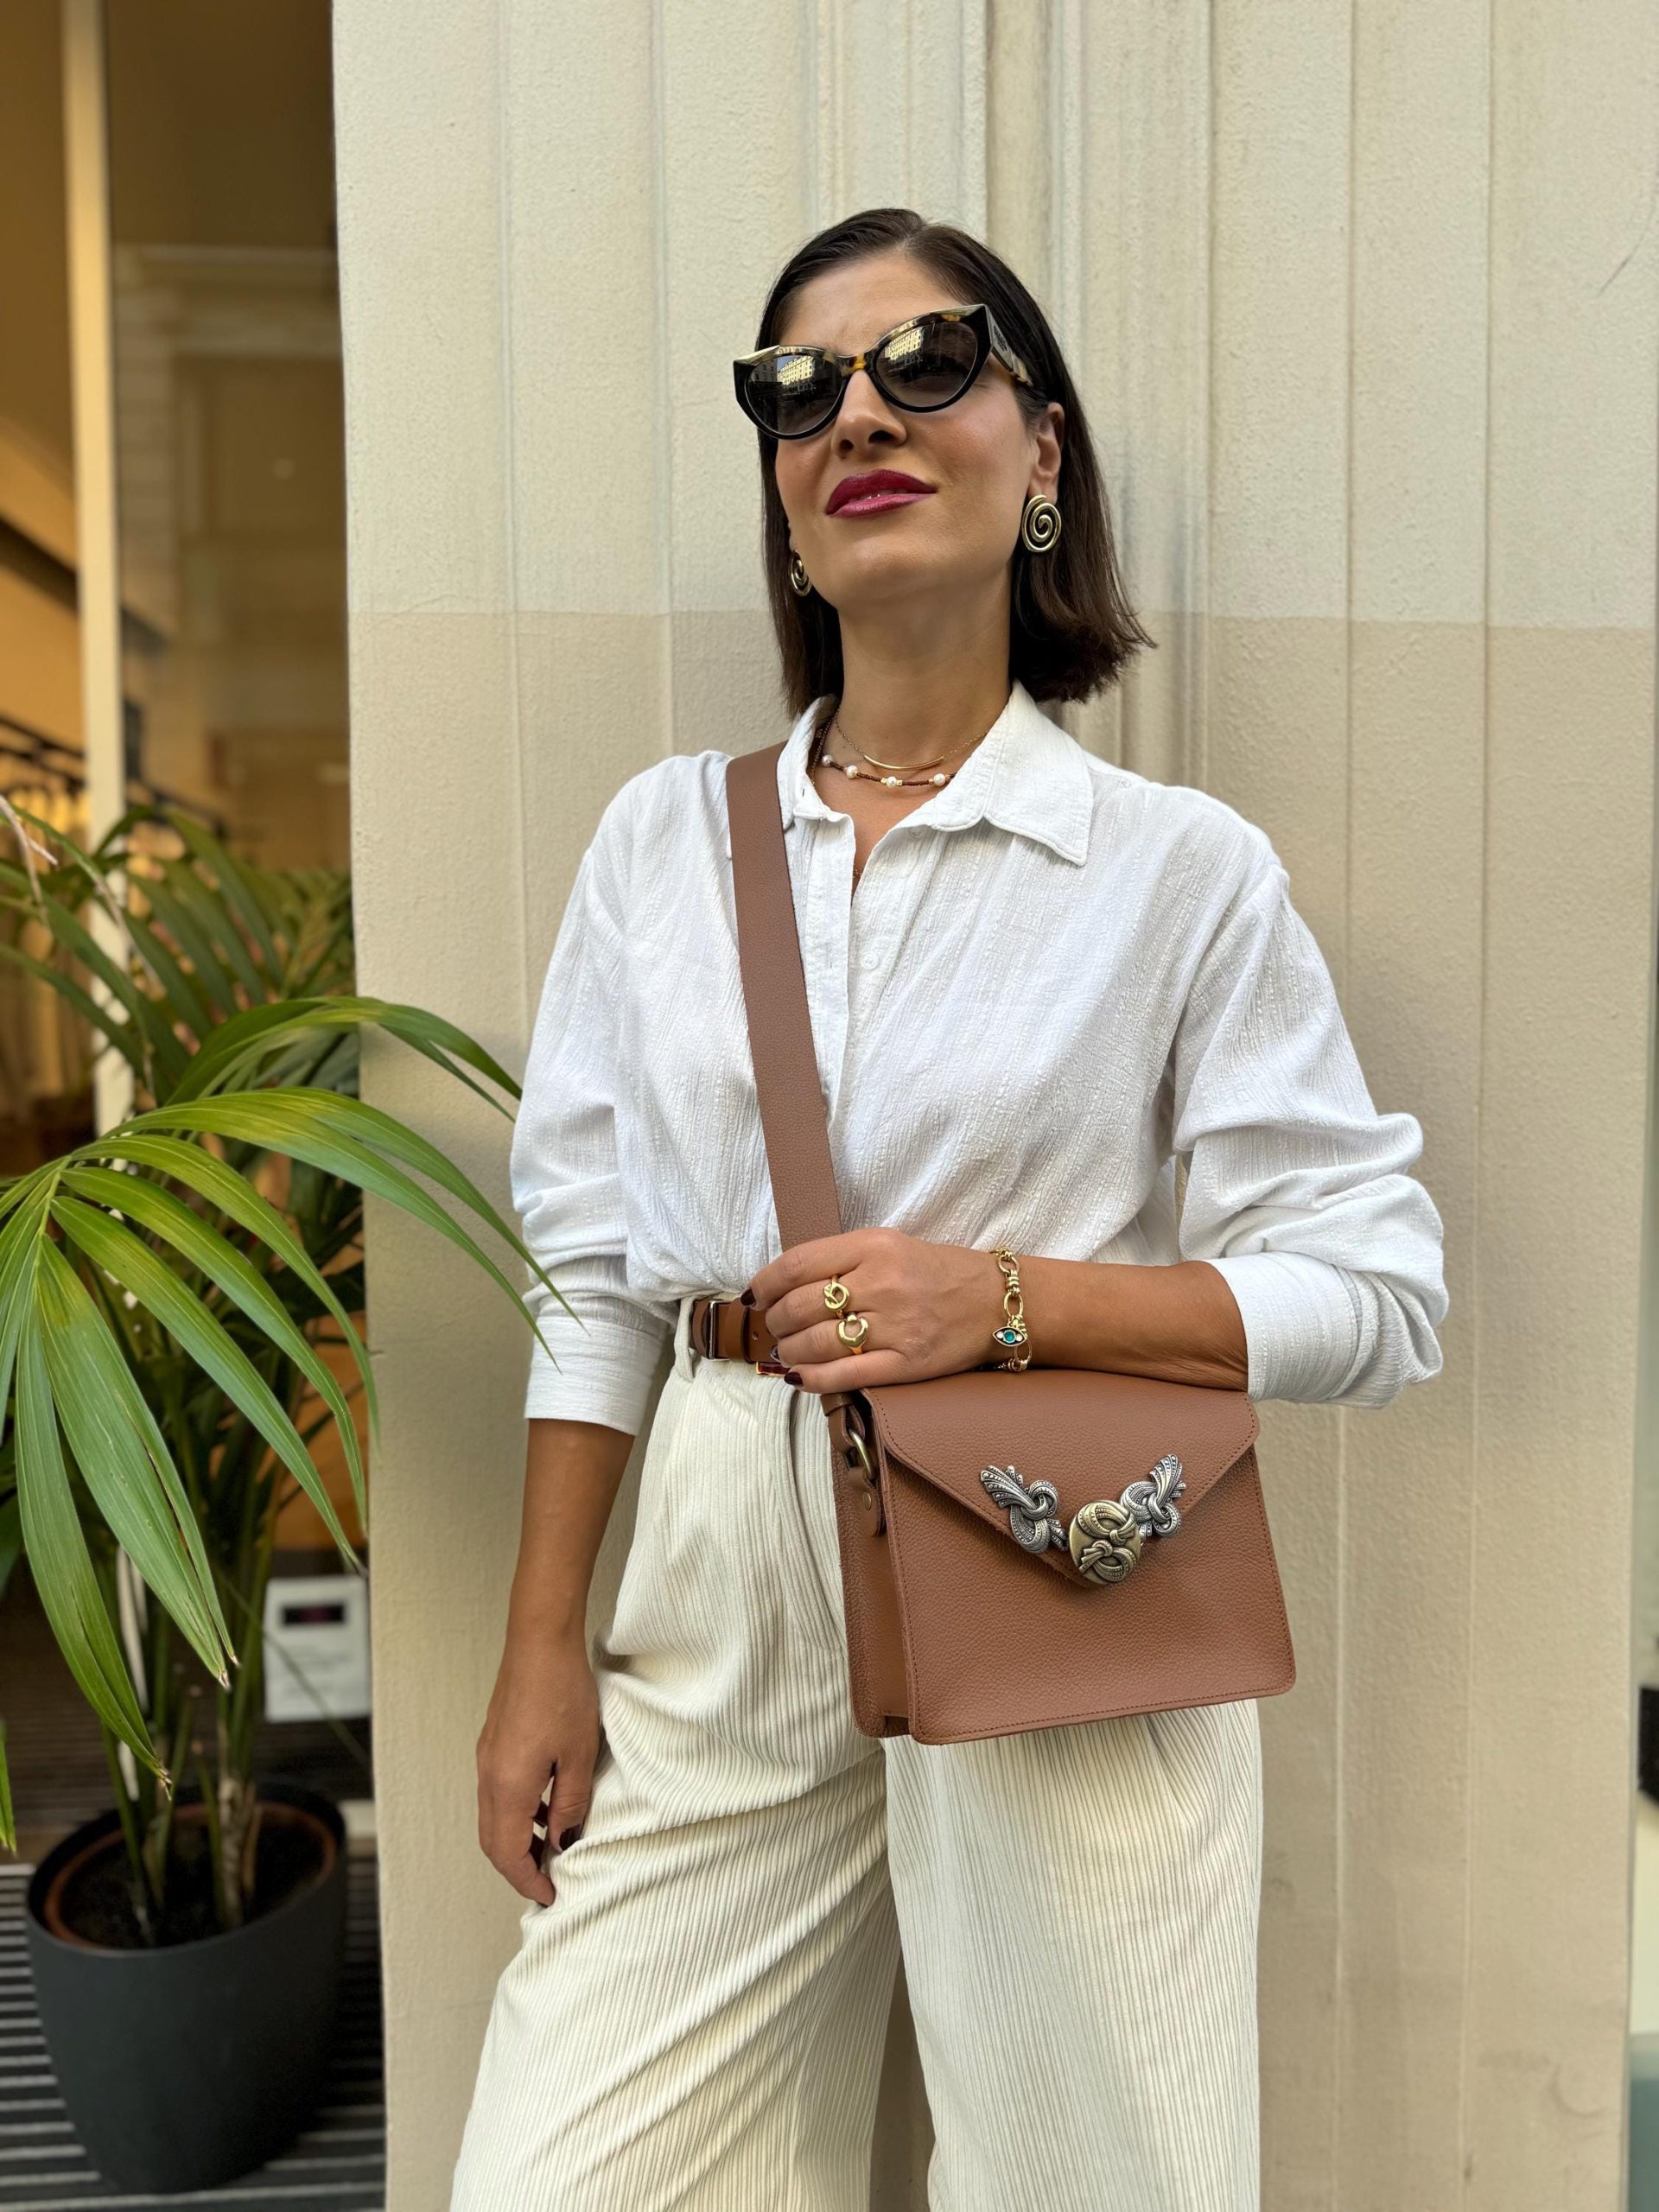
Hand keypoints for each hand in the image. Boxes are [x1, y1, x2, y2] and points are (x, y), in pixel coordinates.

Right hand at [475, 1624, 600, 1905]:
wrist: (540, 1641)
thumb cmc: (562, 1692)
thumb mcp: (580, 1755)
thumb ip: (571, 1804)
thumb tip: (563, 1840)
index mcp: (508, 1786)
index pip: (507, 1854)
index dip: (528, 1880)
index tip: (550, 1895)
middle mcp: (488, 1776)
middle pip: (493, 1841)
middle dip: (518, 1867)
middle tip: (548, 1881)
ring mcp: (486, 1758)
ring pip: (493, 1817)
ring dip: (516, 1839)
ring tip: (551, 1847)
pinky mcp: (492, 1743)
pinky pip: (497, 1792)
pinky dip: (515, 1812)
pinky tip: (546, 1805)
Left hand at [744, 1227, 1009, 1392]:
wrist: (996, 1302)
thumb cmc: (936, 1271)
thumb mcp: (888, 1244)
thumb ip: (840, 1259)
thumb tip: (782, 1285)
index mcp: (873, 1246)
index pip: (797, 1264)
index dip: (765, 1284)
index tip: (756, 1297)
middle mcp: (882, 1283)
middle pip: (800, 1307)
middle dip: (775, 1323)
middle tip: (773, 1329)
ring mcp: (895, 1326)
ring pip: (816, 1343)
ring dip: (789, 1352)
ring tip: (787, 1352)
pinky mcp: (905, 1364)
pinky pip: (844, 1375)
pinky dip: (811, 1379)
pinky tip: (798, 1376)